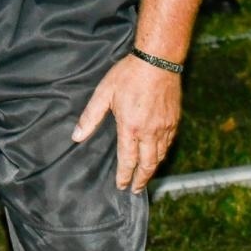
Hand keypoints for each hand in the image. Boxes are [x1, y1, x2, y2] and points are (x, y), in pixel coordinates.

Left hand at [71, 54, 181, 192]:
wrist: (158, 60)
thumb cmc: (129, 74)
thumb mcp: (104, 93)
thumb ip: (90, 116)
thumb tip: (77, 136)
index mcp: (130, 128)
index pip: (127, 160)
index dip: (124, 176)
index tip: (121, 186)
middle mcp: (150, 132)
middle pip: (147, 164)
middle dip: (141, 180)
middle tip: (136, 189)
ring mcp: (164, 127)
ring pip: (160, 155)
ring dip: (152, 169)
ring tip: (146, 176)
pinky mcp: (174, 119)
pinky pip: (169, 143)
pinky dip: (163, 153)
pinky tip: (158, 154)